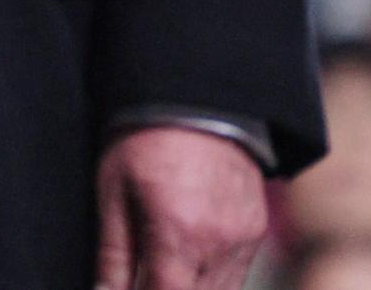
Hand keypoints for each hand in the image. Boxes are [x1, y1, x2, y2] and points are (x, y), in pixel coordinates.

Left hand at [92, 126, 267, 289]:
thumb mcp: (114, 191)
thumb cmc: (145, 140)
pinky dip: (212, 278)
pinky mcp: (256, 230)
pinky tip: (186, 262)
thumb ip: (113, 253)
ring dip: (191, 289)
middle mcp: (219, 242)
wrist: (196, 99)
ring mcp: (244, 238)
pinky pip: (237, 273)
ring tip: (161, 271)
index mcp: (179, 232)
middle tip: (143, 278)